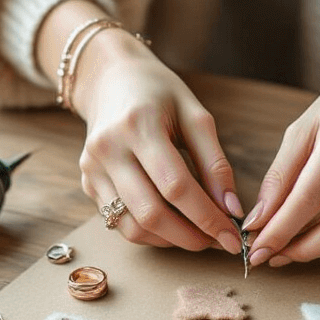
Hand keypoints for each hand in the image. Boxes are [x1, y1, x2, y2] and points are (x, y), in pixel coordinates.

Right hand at [70, 26, 243, 253]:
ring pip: (132, 226)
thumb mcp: (195, 116)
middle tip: (218, 241)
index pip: (176, 186)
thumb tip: (231, 209)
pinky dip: (150, 233)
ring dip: (170, 240)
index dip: (207, 217)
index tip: (232, 236)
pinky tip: (173, 226)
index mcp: (138, 125)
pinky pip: (119, 222)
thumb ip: (215, 163)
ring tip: (199, 236)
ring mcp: (92, 168)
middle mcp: (108, 149)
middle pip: (151, 212)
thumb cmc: (159, 93)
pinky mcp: (87, 182)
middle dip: (190, 236)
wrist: (110, 79)